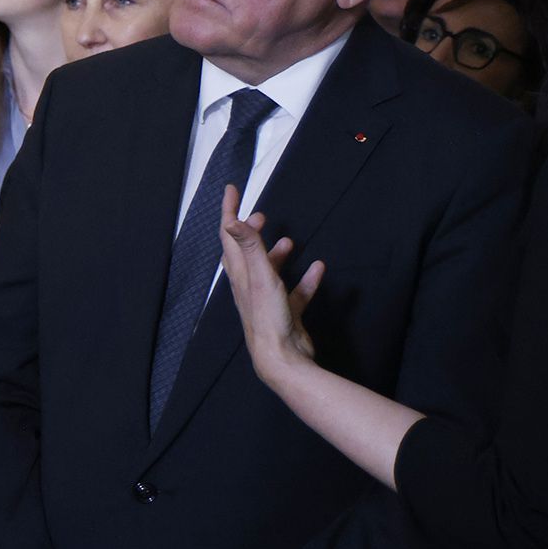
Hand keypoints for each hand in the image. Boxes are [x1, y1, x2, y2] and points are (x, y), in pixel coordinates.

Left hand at [217, 185, 323, 385]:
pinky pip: (296, 292)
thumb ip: (250, 247)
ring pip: (269, 272)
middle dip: (250, 232)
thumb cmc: (267, 318)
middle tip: (262, 215)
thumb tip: (232, 220)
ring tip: (288, 241)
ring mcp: (267, 300)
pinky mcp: (285, 313)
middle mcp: (248, 286)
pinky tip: (318, 269)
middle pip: (245, 253)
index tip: (231, 189)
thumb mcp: (260, 276)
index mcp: (239, 274)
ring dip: (276, 255)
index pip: (229, 236)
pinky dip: (305, 280)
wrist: (282, 359)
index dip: (229, 210)